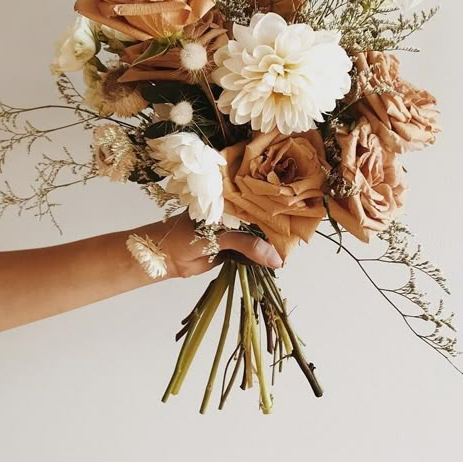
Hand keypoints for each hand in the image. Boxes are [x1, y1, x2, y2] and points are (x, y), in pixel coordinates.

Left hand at [131, 215, 281, 278]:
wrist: (166, 258)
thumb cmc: (184, 237)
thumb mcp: (218, 236)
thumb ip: (246, 244)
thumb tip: (275, 258)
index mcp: (228, 202)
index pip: (255, 202)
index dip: (273, 208)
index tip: (294, 215)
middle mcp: (232, 214)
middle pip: (259, 221)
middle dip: (274, 230)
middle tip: (295, 237)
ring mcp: (232, 232)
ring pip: (256, 238)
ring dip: (268, 246)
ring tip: (290, 250)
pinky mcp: (232, 249)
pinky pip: (250, 252)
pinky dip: (260, 257)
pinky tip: (274, 260)